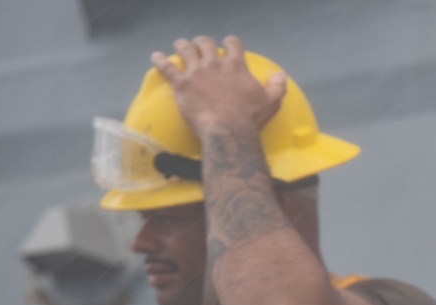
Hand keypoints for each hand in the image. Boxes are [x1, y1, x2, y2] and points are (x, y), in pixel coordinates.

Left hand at [151, 35, 285, 137]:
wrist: (228, 131)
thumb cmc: (250, 119)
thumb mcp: (272, 103)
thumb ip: (277, 86)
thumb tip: (280, 75)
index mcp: (236, 66)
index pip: (233, 44)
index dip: (230, 43)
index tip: (228, 46)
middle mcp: (215, 64)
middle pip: (205, 42)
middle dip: (202, 42)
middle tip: (200, 47)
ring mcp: (196, 72)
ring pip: (185, 48)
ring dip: (182, 45)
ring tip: (180, 46)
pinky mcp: (181, 84)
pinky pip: (166, 67)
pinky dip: (159, 60)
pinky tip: (155, 57)